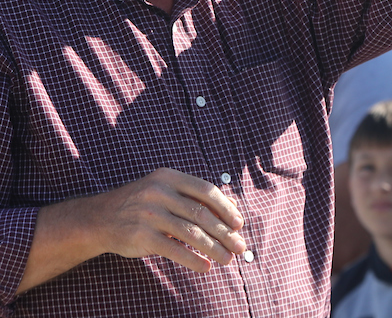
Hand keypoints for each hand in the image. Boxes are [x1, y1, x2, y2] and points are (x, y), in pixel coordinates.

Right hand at [92, 167, 245, 271]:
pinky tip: (205, 266)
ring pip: (191, 233)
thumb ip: (194, 198)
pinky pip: (173, 249)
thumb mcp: (165, 190)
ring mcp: (149, 214)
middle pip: (201, 214)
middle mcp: (159, 193)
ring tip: (228, 259)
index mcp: (169, 177)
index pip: (206, 191)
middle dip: (225, 233)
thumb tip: (233, 210)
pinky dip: (192, 259)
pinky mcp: (141, 236)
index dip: (226, 208)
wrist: (98, 218)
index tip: (239, 224)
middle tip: (240, 247)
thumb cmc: (142, 204)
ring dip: (214, 248)